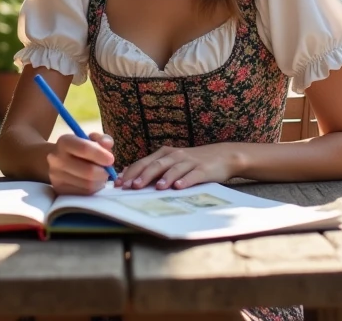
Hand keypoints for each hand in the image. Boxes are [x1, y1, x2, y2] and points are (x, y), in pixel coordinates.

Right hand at [47, 132, 115, 194]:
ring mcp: (56, 177)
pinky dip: (93, 189)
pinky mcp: (60, 191)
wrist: (59, 162)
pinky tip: (93, 182)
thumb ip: (101, 139)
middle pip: (88, 171)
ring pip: (88, 185)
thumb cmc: (79, 149)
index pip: (84, 148)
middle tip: (108, 170)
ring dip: (100, 181)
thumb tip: (108, 144)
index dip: (101, 155)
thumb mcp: (90, 139)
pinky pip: (84, 194)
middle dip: (103, 172)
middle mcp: (57, 159)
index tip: (111, 159)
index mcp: (64, 142)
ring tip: (100, 176)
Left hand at [115, 144, 237, 189]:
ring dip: (164, 178)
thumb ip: (152, 166)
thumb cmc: (193, 162)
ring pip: (174, 169)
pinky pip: (193, 175)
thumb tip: (128, 173)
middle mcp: (175, 155)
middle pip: (156, 165)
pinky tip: (179, 187)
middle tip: (131, 186)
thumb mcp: (171, 161)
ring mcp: (190, 162)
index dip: (130, 173)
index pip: (143, 162)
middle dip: (142, 176)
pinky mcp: (203, 170)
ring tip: (156, 187)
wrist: (223, 156)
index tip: (118, 184)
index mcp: (165, 154)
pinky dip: (185, 181)